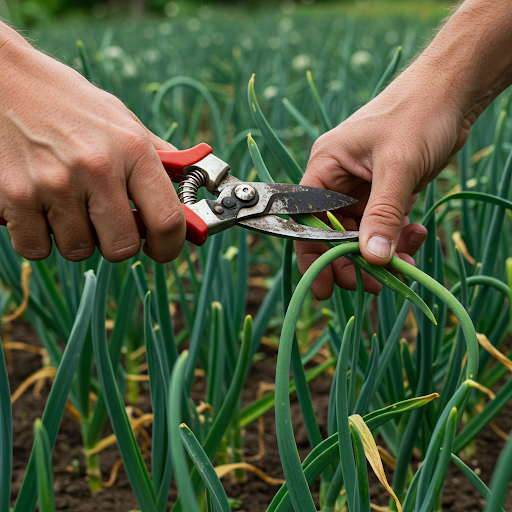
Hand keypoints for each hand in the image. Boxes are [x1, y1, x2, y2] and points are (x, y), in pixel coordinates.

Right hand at [0, 29, 184, 262]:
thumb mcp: (123, 121)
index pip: (167, 220)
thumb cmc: (70, 103)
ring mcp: (54, 183)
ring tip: (67, 204)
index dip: (170, 246)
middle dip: (117, 243)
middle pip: (122, 247)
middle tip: (106, 222)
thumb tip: (189, 190)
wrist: (5, 79)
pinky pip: (37, 248)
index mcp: (132, 149)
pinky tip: (40, 208)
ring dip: (76, 236)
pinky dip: (39, 237)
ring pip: (78, 250)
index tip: (163, 249)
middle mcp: (97, 167)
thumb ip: (157, 159)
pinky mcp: (15, 196)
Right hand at [295, 63, 471, 298]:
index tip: (325, 285)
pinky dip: (397, 238)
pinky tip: (416, 237)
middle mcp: (337, 181)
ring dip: (380, 252)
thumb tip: (373, 258)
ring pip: (360, 234)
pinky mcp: (384, 192)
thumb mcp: (398, 166)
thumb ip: (383, 214)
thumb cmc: (419, 113)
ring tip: (402, 266)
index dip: (312, 253)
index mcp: (326, 166)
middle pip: (332, 233)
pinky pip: (383, 226)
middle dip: (351, 259)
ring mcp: (361, 188)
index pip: (306, 218)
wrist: (454, 92)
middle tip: (373, 283)